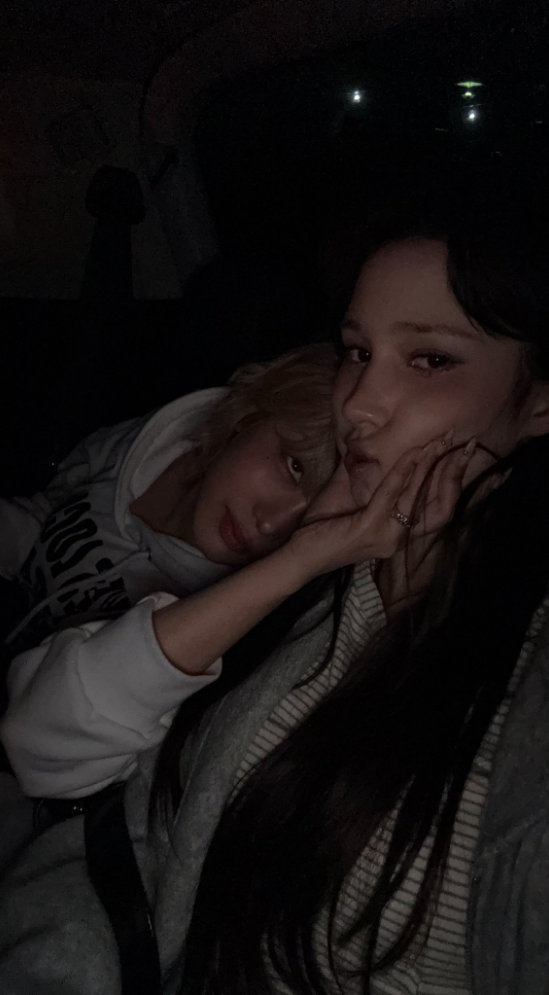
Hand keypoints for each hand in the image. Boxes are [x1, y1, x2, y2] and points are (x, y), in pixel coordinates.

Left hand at [281, 433, 476, 582]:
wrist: (298, 556)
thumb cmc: (321, 528)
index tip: (457, 452)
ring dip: (428, 466)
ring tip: (436, 442)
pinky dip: (402, 472)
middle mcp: (398, 537)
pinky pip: (390, 495)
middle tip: (457, 443)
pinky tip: (410, 453)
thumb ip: (366, 476)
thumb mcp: (349, 496)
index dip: (450, 481)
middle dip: (450, 471)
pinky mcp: (370, 530)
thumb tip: (370, 442)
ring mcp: (386, 536)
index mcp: (397, 532)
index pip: (436, 507)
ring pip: (416, 495)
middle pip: (437, 504)